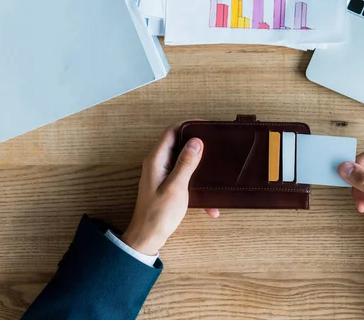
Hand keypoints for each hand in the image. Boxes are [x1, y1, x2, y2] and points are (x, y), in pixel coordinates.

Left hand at [121, 123, 218, 255]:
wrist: (148, 238)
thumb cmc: (159, 213)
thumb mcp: (176, 187)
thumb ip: (186, 163)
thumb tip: (196, 141)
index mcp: (156, 160)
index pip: (172, 131)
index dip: (189, 125)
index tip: (207, 125)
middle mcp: (158, 164)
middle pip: (178, 144)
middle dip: (197, 144)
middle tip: (215, 143)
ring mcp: (162, 175)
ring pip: (184, 161)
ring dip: (199, 166)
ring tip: (216, 168)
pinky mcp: (168, 186)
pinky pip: (185, 178)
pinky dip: (196, 186)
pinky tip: (210, 205)